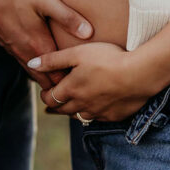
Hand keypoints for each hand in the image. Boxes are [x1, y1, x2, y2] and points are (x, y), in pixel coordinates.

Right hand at [0, 0, 92, 89]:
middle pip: (46, 81)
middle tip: (76, 83)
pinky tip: (40, 59)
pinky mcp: (6, 44)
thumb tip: (89, 33)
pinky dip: (35, 68)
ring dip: (47, 78)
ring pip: (34, 74)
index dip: (71, 81)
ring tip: (61, 77)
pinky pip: (24, 63)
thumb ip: (67, 17)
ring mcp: (14, 50)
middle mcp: (26, 54)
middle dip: (60, 86)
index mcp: (39, 46)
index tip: (85, 79)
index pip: (58, 77)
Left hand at [29, 42, 154, 121]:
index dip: (45, 94)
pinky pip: (98, 117)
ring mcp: (98, 112)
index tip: (45, 89)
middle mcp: (82, 105)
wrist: (138, 74)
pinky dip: (92, 112)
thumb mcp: (77, 53)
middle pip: (63, 110)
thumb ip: (53, 59)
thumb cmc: (106, 59)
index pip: (50, 98)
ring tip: (71, 104)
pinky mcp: (113, 115)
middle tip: (53, 100)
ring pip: (80, 116)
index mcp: (70, 90)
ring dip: (73, 110)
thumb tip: (31, 63)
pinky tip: (95, 106)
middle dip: (56, 105)